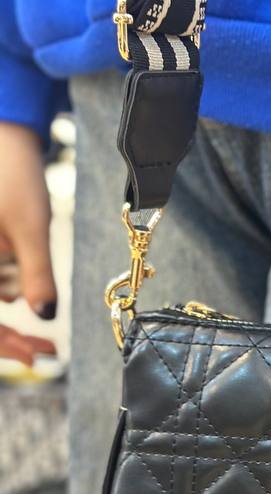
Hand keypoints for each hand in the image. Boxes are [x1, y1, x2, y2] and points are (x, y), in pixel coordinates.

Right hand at [0, 121, 57, 364]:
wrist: (1, 136)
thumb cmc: (12, 174)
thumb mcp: (32, 228)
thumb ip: (38, 275)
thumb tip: (45, 315)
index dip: (2, 342)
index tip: (35, 357)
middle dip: (5, 336)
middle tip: (41, 351)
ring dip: (5, 317)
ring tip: (37, 335)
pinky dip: (2, 291)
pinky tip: (19, 294)